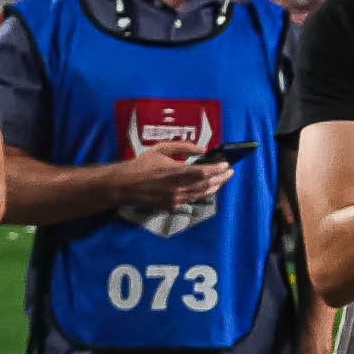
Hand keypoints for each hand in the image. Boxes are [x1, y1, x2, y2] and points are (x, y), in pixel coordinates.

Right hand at [113, 141, 232, 209]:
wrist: (123, 185)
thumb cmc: (141, 165)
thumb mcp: (160, 149)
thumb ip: (183, 147)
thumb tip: (203, 150)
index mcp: (176, 172)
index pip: (204, 172)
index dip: (218, 169)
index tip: (227, 164)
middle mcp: (179, 187)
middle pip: (207, 184)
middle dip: (221, 178)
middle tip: (230, 172)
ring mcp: (176, 199)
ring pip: (202, 194)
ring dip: (215, 186)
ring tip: (222, 180)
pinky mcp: (172, 206)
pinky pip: (192, 200)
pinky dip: (203, 194)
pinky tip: (207, 188)